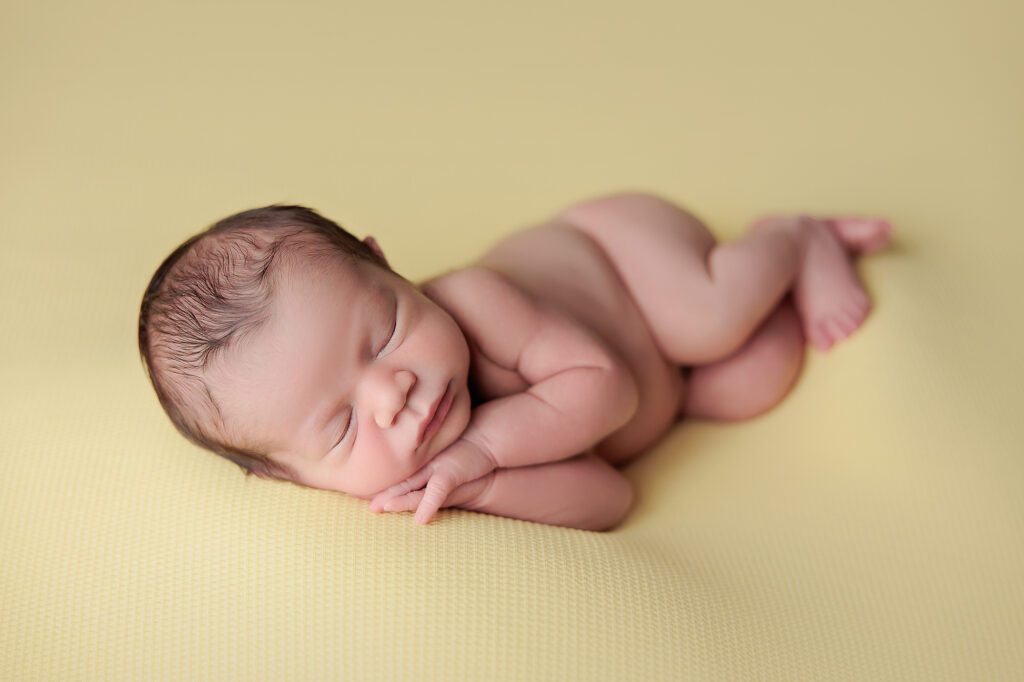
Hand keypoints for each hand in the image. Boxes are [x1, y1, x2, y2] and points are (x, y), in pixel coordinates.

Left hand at [369, 436, 496, 524]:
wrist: (486, 438)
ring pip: (412, 487)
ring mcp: (436, 468)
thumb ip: (429, 470)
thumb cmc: (466, 450)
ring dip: (398, 499)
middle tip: (369, 508)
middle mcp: (425, 466)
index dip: (384, 488)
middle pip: (401, 482)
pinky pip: (437, 493)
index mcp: (422, 464)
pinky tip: (421, 519)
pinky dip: (428, 505)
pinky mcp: (451, 473)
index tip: (368, 499)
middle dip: (384, 495)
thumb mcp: (444, 459)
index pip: (400, 477)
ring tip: (382, 508)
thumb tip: (418, 481)